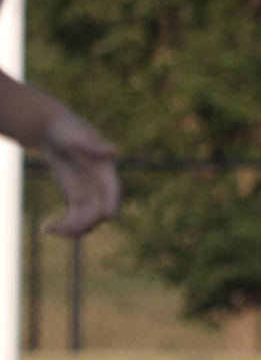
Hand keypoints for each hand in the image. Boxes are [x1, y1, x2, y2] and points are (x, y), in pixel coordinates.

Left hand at [37, 109, 117, 235]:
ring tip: (50, 230)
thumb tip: (114, 151)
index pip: (113, 189)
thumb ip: (93, 145)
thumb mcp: (77, 135)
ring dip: (72, 229)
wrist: (53, 132)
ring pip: (87, 219)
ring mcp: (90, 194)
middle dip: (85, 221)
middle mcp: (101, 186)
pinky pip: (75, 218)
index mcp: (105, 170)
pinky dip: (64, 226)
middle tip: (66, 229)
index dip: (112, 200)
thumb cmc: (66, 129)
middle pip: (99, 210)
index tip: (108, 214)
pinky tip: (47, 229)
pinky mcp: (77, 199)